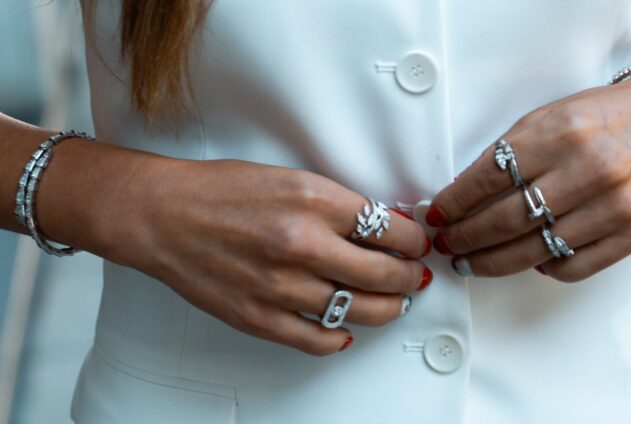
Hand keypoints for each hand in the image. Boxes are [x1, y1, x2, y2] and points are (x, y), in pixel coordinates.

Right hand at [98, 159, 431, 355]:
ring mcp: (282, 286)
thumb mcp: (291, 178)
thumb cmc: (220, 191)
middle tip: (415, 276)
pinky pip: (318, 340)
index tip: (417, 244)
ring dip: (387, 309)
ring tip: (393, 303)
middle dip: (410, 277)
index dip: (414, 240)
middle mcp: (302, 244)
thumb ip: (339, 204)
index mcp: (314, 201)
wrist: (163, 214)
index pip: (390, 228)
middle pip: (385, 274)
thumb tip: (383, 224)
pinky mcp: (261, 317)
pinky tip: (348, 330)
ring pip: (360, 311)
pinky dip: (341, 338)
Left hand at [427, 67, 630, 281]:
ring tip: (471, 262)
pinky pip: (572, 267)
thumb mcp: (551, 117)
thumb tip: (462, 196)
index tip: (436, 215)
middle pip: (506, 220)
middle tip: (447, 245)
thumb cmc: (604, 118)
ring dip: (492, 262)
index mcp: (561, 133)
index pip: (489, 177)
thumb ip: (511, 152)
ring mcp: (616, 205)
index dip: (453, 202)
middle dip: (465, 238)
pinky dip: (541, 267)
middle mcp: (590, 169)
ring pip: (535, 250)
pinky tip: (526, 259)